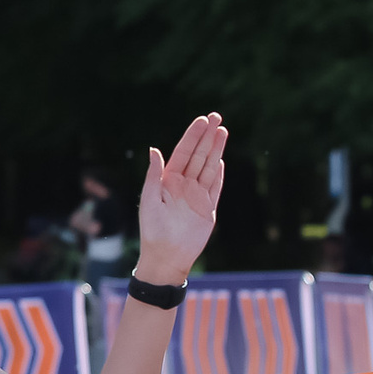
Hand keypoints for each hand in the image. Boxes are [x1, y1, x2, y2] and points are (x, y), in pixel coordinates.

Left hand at [132, 114, 229, 283]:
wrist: (166, 256)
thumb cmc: (152, 230)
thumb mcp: (150, 200)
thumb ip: (154, 175)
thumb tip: (154, 149)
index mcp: (168, 180)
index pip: (183, 152)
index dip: (192, 136)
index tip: (202, 120)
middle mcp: (183, 185)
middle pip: (198, 155)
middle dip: (207, 136)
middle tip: (216, 116)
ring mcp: (197, 196)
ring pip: (209, 167)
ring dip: (215, 150)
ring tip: (222, 131)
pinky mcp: (208, 209)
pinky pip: (215, 187)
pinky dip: (218, 174)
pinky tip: (220, 160)